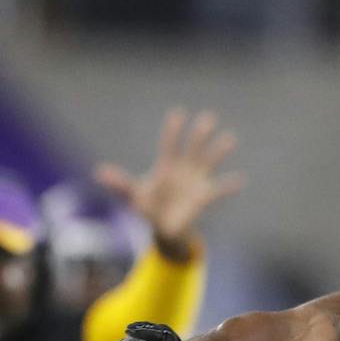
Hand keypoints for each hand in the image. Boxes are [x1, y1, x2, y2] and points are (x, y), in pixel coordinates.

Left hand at [95, 108, 243, 260]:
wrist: (163, 226)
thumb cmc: (148, 207)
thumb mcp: (133, 195)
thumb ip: (120, 183)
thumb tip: (99, 172)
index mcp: (166, 166)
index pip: (169, 144)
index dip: (173, 130)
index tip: (178, 114)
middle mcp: (183, 169)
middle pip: (193, 148)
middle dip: (200, 134)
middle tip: (209, 118)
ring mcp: (195, 181)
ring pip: (208, 162)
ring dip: (218, 151)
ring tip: (230, 139)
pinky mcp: (204, 197)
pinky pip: (219, 190)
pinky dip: (229, 185)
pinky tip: (240, 179)